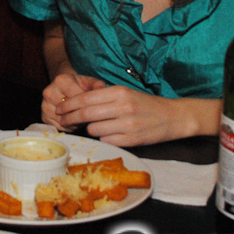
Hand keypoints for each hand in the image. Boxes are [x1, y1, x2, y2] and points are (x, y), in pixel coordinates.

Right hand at [41, 72, 106, 129]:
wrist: (64, 87)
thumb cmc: (80, 85)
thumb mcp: (91, 82)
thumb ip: (99, 86)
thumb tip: (104, 92)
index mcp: (61, 80)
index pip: (78, 99)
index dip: (90, 106)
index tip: (97, 109)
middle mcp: (49, 92)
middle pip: (70, 111)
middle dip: (83, 115)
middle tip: (92, 116)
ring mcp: (44, 105)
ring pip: (65, 121)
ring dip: (77, 123)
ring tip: (83, 118)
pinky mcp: (44, 117)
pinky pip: (60, 127)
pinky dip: (70, 127)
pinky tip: (75, 122)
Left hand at [51, 84, 215, 146]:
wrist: (173, 117)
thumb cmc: (145, 105)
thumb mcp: (126, 94)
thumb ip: (104, 97)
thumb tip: (77, 104)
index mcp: (120, 92)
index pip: (86, 98)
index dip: (69, 104)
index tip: (59, 108)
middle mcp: (123, 107)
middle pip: (86, 114)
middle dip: (70, 118)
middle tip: (62, 120)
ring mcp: (128, 124)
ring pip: (94, 129)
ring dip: (90, 129)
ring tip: (96, 126)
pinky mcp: (132, 139)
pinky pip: (107, 140)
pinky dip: (104, 138)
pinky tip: (111, 134)